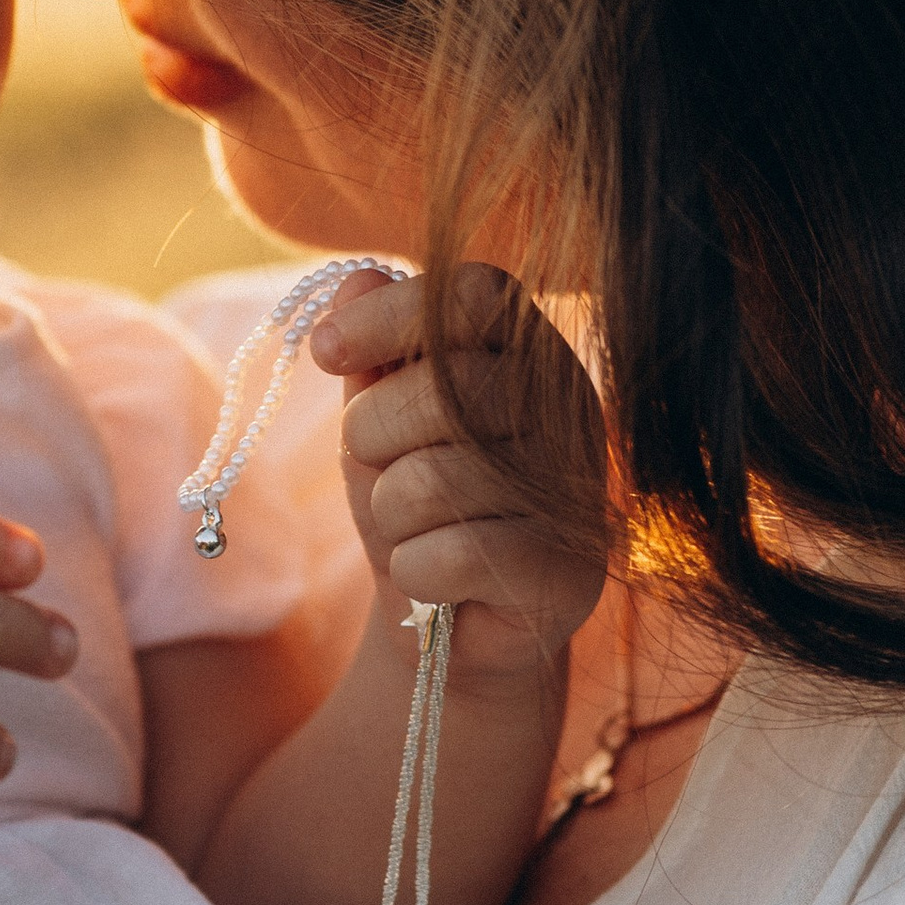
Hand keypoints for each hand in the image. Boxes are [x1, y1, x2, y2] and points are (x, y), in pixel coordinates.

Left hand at [309, 267, 606, 673]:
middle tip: (376, 468)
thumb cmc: (418, 504)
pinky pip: (450, 555)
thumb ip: (375, 351)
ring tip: (415, 532)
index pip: (474, 294)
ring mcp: (578, 493)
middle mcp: (572, 411)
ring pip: (433, 480)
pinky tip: (436, 582)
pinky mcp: (570, 574)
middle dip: (372, 434)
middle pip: (444, 388)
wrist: (452, 626)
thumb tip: (355, 278)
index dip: (390, 314)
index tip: (326, 351)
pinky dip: (414, 573)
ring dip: (391, 515)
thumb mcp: (381, 421)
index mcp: (533, 355)